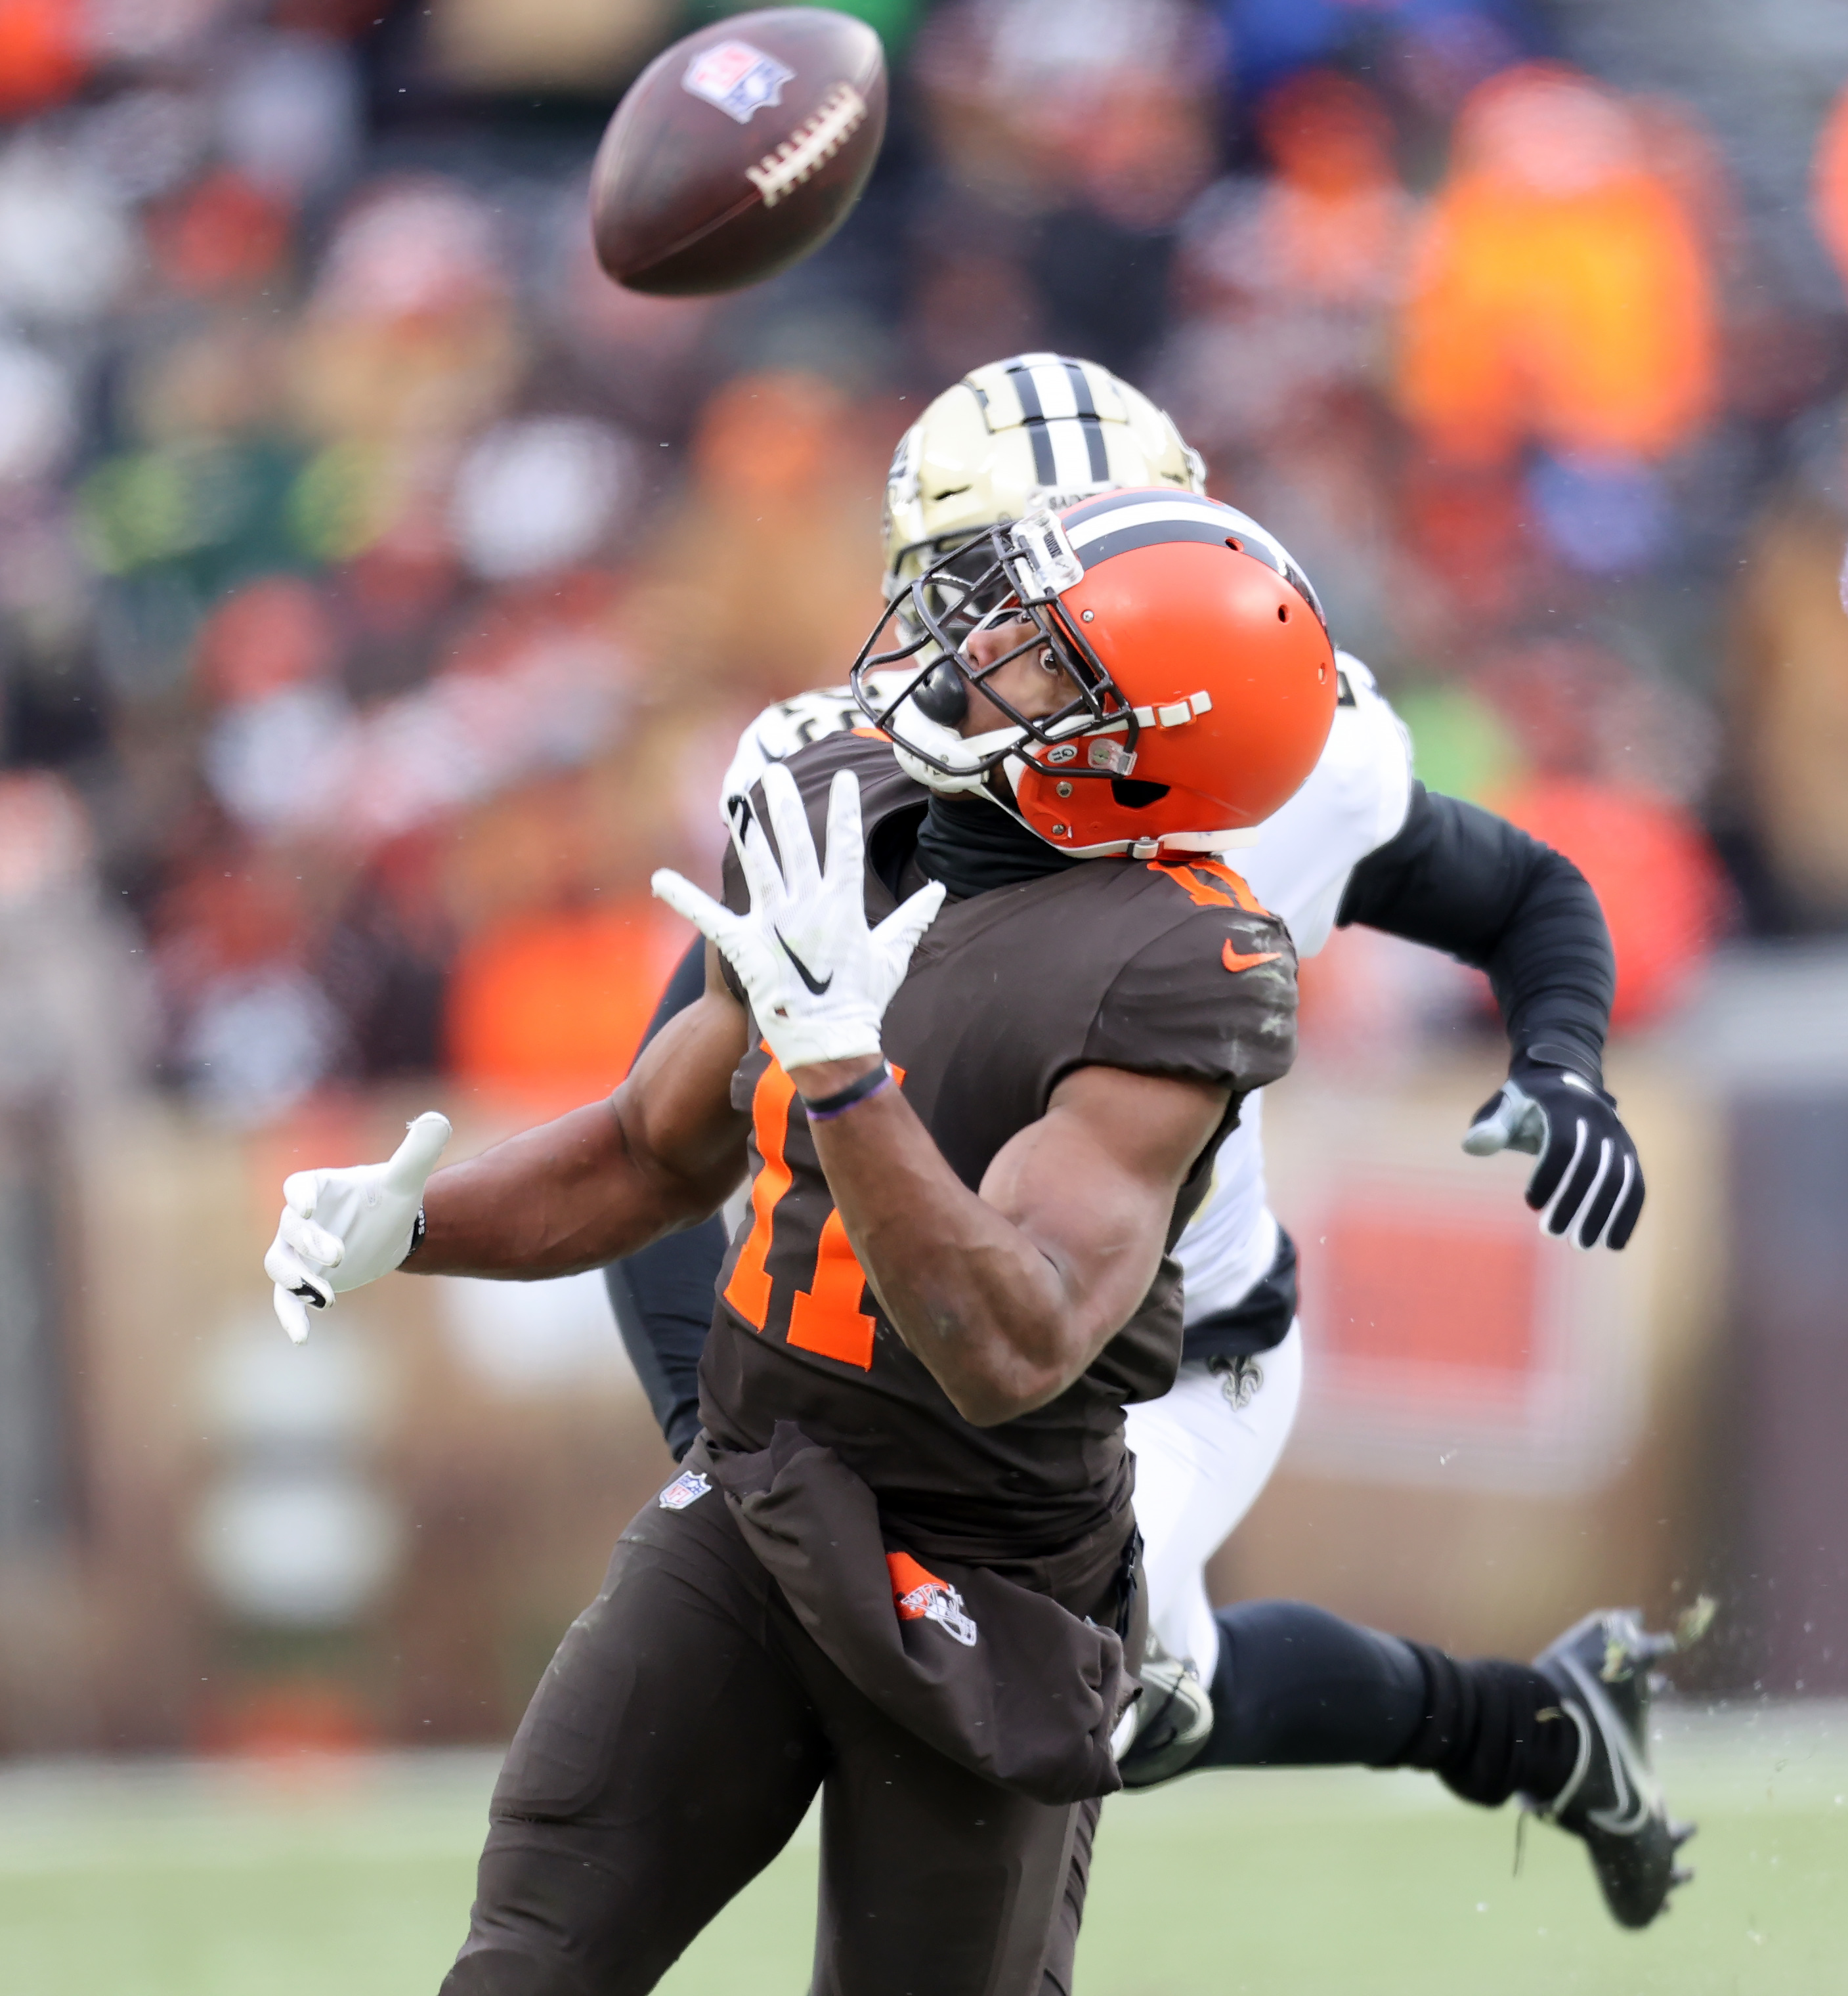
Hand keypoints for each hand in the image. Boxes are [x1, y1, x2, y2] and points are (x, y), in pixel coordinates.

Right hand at [264, 1112, 451, 1342]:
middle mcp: (300, 1219)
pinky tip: (302, 1337)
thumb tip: (439, 1119)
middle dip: (310, 1243)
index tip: (306, 1205)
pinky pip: (285, 1298)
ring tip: (324, 1297)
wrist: (387, 1228)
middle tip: (339, 1255)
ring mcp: (298, 1251)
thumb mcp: (406, 1176)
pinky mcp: (303, 1279)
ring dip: (295, 1280)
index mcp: (320, 1187)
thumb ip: (418, 1150)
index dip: (299, 1195)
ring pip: (280, 1264)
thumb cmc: (389, 1197)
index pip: (299, 1186)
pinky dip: (290, 1315)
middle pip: (291, 1229)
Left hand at [652, 762, 943, 1076]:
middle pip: (795, 842)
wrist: (830, 1041)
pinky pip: (710, 918)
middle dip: (785, 804)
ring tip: (734, 799)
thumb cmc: (864, 1000)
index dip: (846, 809)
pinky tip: (659, 879)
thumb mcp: (893, 954)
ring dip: (746, 830)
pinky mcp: (746, 946)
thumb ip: (912, 918)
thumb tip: (939, 890)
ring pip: (757, 864)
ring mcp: (775, 923)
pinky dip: (684, 898)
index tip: (844, 778)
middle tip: (775, 772)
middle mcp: (807, 904)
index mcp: (843, 903)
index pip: (846, 844)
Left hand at [1462, 1064, 1643, 1250]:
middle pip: (1593, 1165)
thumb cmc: (1525, 1103)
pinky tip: (1614, 1243)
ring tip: (1582, 1245)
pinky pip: (1634, 1184)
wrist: (1564, 1081)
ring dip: (1603, 1214)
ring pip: (1619, 1178)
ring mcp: (1617, 1136)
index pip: (1562, 1144)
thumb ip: (1490, 1127)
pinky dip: (1627, 1214)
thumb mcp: (1503, 1107)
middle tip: (1553, 1233)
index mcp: (1565, 1105)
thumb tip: (1471, 1145)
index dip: (1549, 1175)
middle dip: (1575, 1201)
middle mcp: (1597, 1118)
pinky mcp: (1627, 1152)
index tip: (1530, 1204)